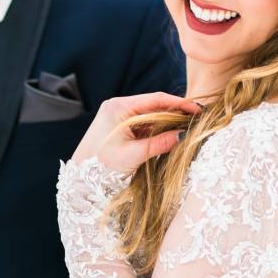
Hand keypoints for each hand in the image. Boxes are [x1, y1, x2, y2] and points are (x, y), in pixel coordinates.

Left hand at [72, 93, 201, 174]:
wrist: (79, 177)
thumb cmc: (102, 166)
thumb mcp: (133, 155)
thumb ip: (159, 143)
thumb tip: (182, 135)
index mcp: (119, 107)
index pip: (156, 99)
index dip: (179, 103)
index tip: (197, 109)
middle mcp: (118, 106)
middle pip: (154, 105)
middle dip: (175, 112)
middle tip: (197, 118)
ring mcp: (118, 115)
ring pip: (149, 114)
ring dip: (167, 121)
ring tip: (187, 127)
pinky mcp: (119, 125)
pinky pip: (143, 123)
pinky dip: (157, 128)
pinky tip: (170, 134)